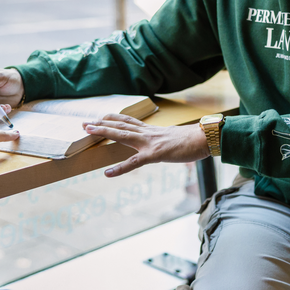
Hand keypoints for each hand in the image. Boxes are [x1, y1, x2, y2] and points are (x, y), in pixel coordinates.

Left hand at [83, 114, 210, 176]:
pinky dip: (119, 168)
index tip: (101, 116)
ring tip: (88, 132)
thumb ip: (164, 139)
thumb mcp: (174, 137)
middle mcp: (148, 133)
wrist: (204, 138)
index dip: (114, 118)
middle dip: (101, 123)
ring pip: (122, 135)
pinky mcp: (155, 155)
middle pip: (120, 125)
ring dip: (104, 133)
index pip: (129, 121)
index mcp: (152, 130)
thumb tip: (163, 143)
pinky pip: (134, 163)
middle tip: (85, 123)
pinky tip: (108, 174)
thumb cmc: (193, 140)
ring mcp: (150, 143)